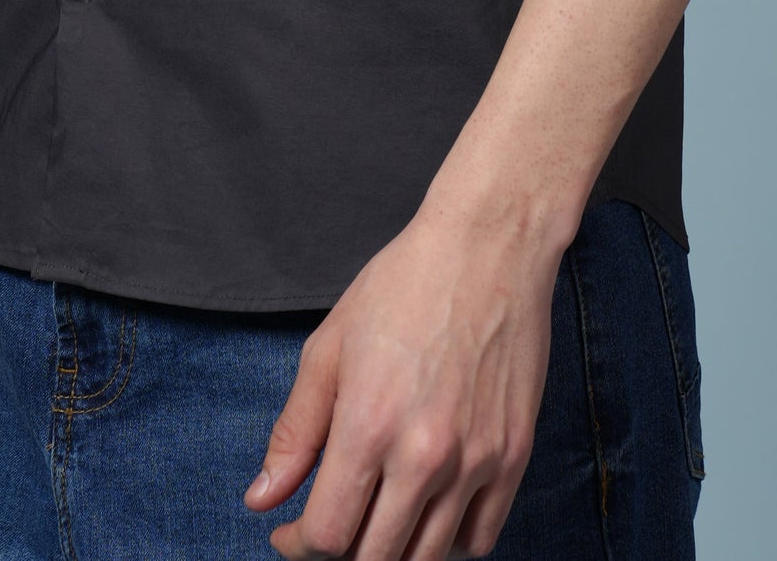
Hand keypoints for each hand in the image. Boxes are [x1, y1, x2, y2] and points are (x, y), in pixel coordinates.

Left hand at [243, 198, 560, 559]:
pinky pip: (479, 539)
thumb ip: (295, 432)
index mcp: (368, 427)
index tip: (289, 530)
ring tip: (375, 516)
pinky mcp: (514, 456)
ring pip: (427, 559)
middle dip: (341, 553)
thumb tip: (262, 499)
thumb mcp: (329, 347)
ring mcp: (476, 461)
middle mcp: (424, 456)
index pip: (328, 537)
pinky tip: (425, 509)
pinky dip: (447, 542)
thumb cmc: (403, 285)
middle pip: (375, 559)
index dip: (299, 546)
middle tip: (330, 522)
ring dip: (392, 551)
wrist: (488, 245)